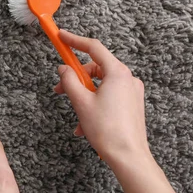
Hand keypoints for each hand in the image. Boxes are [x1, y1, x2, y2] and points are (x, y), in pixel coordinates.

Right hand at [54, 29, 149, 165]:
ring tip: (76, 117)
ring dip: (84, 97)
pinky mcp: (132, 104)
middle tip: (59, 89)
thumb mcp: (81, 102)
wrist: (128, 155)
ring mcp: (132, 92)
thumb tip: (64, 69)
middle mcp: (128, 79)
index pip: (93, 48)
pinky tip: (85, 125)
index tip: (62, 36)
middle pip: (96, 68)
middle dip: (76, 79)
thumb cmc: (107, 130)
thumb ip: (69, 81)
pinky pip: (109, 97)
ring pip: (101, 85)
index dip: (75, 40)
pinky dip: (95, 105)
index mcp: (117, 73)